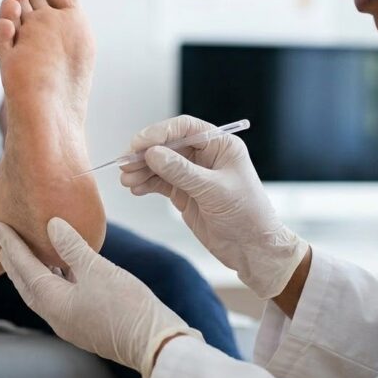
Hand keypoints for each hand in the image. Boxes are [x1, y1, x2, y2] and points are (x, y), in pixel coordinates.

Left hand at [0, 218, 202, 377]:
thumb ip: (72, 246)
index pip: (23, 267)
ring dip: (33, 270)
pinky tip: (63, 268)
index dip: (11, 245)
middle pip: (26, 283)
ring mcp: (70, 321)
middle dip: (14, 260)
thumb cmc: (127, 307)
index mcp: (52, 301)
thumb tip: (52, 224)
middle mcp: (55, 315)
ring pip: (42, 292)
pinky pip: (59, 297)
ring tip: (29, 251)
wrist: (154, 343)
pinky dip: (53, 279)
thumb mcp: (97, 269)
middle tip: (4, 239)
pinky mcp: (85, 322)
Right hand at [119, 115, 308, 299]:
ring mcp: (193, 175)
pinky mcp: (184, 193)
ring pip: (160, 164)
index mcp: (220, 145)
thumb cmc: (247, 216)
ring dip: (142, 170)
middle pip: (168, 145)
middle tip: (125, 163)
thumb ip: (182, 172)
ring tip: (127, 179)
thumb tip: (152, 153)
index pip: (185, 128)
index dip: (160, 132)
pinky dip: (146, 184)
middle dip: (145, 153)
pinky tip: (135, 189)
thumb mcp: (214, 191)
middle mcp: (205, 156)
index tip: (139, 143)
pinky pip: (160, 182)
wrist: (252, 249)